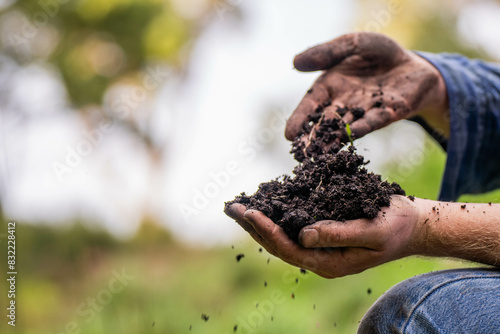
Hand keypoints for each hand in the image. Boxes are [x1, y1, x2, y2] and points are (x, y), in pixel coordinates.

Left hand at [225, 195, 419, 277]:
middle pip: (278, 245)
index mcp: (330, 263)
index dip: (267, 231)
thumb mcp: (372, 230)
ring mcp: (320, 247)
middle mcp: (320, 258)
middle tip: (231, 207)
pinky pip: (293, 227)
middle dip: (253, 226)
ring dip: (259, 222)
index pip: (289, 249)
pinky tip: (264, 204)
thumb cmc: (396, 226)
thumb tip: (302, 234)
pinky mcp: (323, 234)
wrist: (413, 225)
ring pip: (282, 236)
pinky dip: (276, 215)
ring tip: (238, 207)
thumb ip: (338, 235)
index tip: (249, 212)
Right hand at [286, 32, 447, 152]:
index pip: (310, 104)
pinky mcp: (387, 113)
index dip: (299, 119)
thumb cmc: (378, 53)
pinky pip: (372, 121)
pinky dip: (361, 128)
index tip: (289, 136)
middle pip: (325, 121)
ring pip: (345, 126)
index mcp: (330, 86)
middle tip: (302, 153)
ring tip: (321, 154)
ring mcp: (365, 110)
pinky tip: (350, 135)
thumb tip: (294, 62)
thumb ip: (327, 52)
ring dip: (333, 140)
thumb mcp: (352, 43)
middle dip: (313, 137)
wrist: (412, 62)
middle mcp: (344, 102)